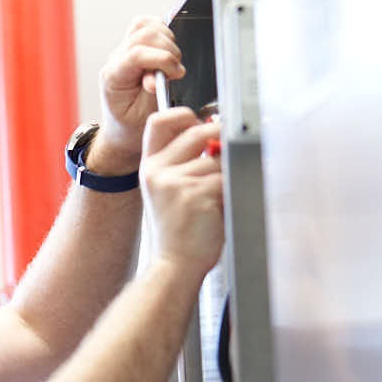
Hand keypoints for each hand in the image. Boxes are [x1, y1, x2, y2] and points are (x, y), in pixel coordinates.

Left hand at [90, 16, 183, 175]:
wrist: (122, 129)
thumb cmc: (131, 125)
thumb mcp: (143, 118)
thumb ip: (150, 95)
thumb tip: (157, 77)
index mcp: (114, 77)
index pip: (137, 54)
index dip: (162, 59)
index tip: (177, 73)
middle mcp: (116, 59)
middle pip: (142, 34)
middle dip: (167, 49)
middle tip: (175, 70)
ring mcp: (124, 50)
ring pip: (143, 24)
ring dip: (165, 38)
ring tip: (171, 61)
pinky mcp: (134, 46)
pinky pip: (146, 25)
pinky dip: (161, 32)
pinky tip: (167, 50)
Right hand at [139, 107, 224, 274]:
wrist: (174, 266)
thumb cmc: (178, 233)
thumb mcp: (169, 193)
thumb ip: (186, 164)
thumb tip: (216, 136)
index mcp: (150, 167)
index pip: (159, 122)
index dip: (183, 115)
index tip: (201, 122)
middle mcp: (158, 171)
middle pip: (197, 132)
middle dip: (220, 135)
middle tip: (231, 148)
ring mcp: (176, 182)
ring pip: (217, 159)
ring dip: (228, 174)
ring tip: (221, 197)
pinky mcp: (196, 194)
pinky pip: (226, 179)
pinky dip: (232, 191)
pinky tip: (223, 207)